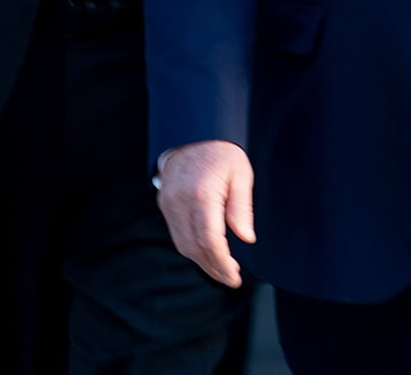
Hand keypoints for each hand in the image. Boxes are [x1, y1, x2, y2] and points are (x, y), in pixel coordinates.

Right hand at [155, 139, 255, 287]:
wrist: (193, 133)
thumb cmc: (222, 152)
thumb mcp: (241, 174)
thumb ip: (241, 208)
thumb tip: (246, 238)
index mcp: (202, 195)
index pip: (209, 239)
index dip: (222, 262)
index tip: (234, 276)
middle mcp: (180, 203)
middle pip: (193, 247)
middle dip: (212, 268)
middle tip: (231, 278)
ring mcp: (168, 205)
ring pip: (182, 245)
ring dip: (201, 261)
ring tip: (222, 270)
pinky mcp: (165, 205)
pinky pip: (177, 235)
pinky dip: (191, 249)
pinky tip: (206, 254)